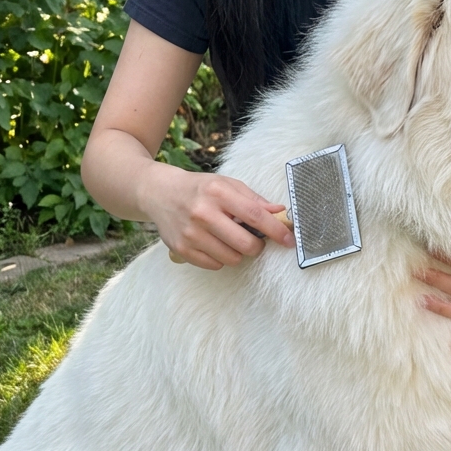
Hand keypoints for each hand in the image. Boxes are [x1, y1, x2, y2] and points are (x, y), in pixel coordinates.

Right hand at [140, 165, 294, 270]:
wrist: (160, 193)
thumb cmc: (200, 189)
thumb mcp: (227, 185)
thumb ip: (254, 200)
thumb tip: (280, 212)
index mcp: (219, 192)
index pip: (255, 216)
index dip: (276, 230)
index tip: (290, 240)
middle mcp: (203, 213)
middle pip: (245, 244)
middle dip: (257, 246)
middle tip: (254, 239)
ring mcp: (191, 233)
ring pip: (232, 258)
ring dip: (239, 253)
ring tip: (230, 239)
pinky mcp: (181, 249)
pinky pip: (215, 265)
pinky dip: (221, 258)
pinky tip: (214, 243)